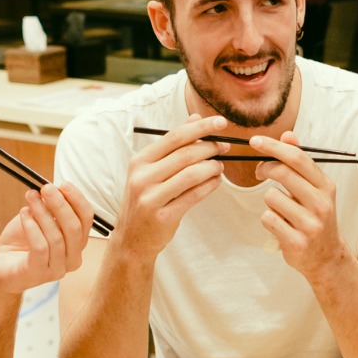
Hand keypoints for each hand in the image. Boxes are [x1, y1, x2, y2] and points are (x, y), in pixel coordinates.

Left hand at [0, 182, 95, 296]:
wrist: (2, 266)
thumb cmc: (23, 242)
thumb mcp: (39, 219)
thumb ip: (49, 207)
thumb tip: (54, 188)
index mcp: (78, 243)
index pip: (87, 219)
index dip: (77, 200)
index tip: (63, 184)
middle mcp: (73, 258)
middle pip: (74, 228)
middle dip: (60, 204)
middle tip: (46, 188)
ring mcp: (58, 269)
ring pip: (57, 237)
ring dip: (42, 212)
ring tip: (30, 197)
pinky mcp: (39, 274)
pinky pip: (40, 247)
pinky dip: (32, 227)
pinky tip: (24, 213)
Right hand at [112, 114, 226, 260]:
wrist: (132, 239)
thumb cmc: (147, 200)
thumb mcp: (152, 171)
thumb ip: (173, 146)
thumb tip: (195, 118)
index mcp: (139, 161)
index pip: (174, 136)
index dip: (200, 127)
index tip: (220, 122)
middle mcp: (142, 177)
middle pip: (185, 154)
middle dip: (211, 147)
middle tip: (225, 147)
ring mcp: (151, 197)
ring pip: (192, 174)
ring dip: (213, 168)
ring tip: (220, 167)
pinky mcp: (163, 216)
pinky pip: (194, 195)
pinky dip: (210, 186)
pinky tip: (216, 182)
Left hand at [252, 132, 347, 280]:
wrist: (327, 258)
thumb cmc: (316, 217)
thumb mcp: (315, 189)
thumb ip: (300, 163)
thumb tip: (288, 135)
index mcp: (326, 187)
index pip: (298, 158)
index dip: (274, 146)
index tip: (255, 141)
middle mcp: (321, 204)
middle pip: (283, 172)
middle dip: (265, 168)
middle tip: (260, 171)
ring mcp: (310, 224)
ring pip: (271, 197)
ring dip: (270, 201)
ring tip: (281, 210)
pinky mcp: (296, 242)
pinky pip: (268, 219)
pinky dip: (268, 219)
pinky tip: (280, 225)